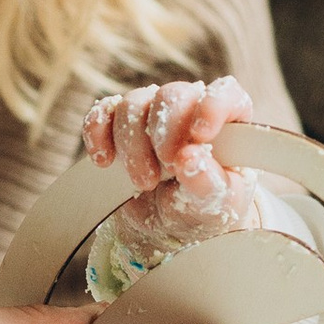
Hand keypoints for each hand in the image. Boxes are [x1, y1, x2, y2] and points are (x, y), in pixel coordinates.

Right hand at [83, 75, 264, 262]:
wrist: (170, 230)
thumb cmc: (204, 211)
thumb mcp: (216, 206)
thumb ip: (209, 183)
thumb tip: (190, 158)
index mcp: (226, 123)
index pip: (225, 93)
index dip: (212, 106)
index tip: (199, 134)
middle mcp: (189, 110)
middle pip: (171, 95)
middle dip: (162, 134)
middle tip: (165, 171)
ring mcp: (152, 116)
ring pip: (134, 103)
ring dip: (132, 145)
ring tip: (143, 182)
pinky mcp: (119, 127)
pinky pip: (102, 112)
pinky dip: (97, 132)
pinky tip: (104, 160)